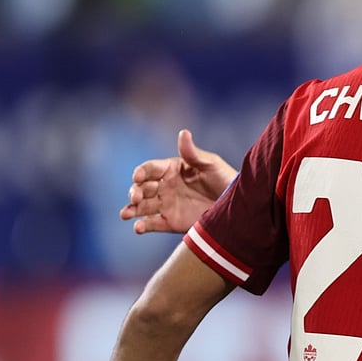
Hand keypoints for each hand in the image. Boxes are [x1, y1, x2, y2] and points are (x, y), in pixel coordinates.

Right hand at [119, 129, 238, 233]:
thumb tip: (183, 132)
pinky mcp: (170, 221)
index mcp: (171, 169)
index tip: (138, 176)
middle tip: (135, 196)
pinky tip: (138, 227)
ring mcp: (166, 204)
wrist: (236, 205)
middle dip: (134, 191)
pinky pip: (152, 224)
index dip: (141, 171)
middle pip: (142, 187)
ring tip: (125, 214)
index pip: (150, 169)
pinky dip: (142, 226)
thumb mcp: (211, 164)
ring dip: (131, 209)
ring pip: (142, 206)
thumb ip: (193, 153)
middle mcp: (165, 186)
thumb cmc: (224, 179)